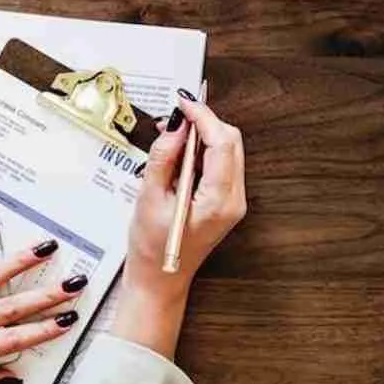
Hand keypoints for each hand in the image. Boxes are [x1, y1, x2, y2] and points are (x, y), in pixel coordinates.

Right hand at [112, 95, 246, 358]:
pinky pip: (222, 163)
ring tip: (175, 134)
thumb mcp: (149, 199)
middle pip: (231, 142)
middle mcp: (234, 200)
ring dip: (205, 135)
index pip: (221, 143)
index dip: (203, 117)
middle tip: (177, 115)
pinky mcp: (227, 200)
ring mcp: (234, 201)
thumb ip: (163, 158)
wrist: (160, 281)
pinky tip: (183, 153)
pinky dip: (205, 150)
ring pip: (229, 149)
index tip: (184, 102)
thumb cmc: (151, 250)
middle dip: (206, 122)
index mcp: (218, 201)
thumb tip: (176, 124)